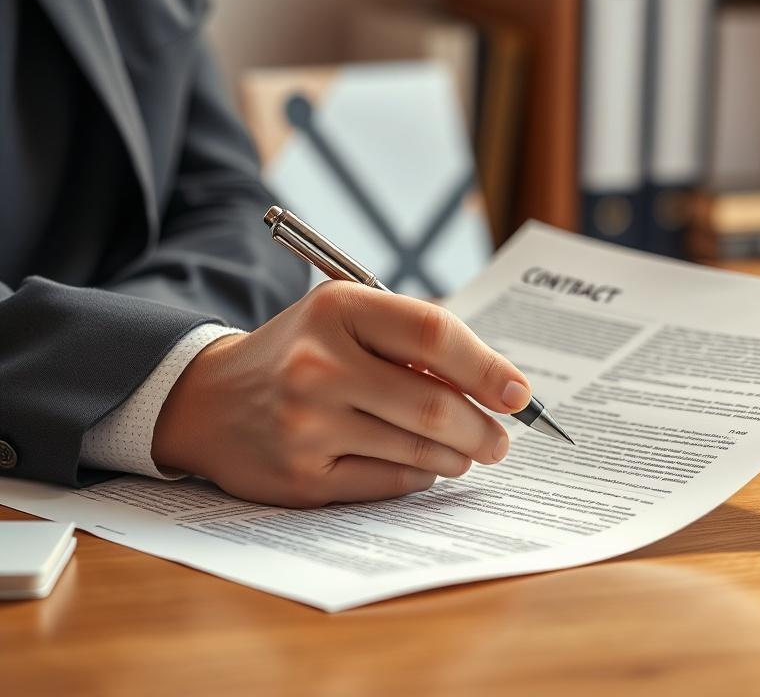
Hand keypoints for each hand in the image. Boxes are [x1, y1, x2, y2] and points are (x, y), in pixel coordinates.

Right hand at [152, 282, 531, 506]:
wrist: (209, 400)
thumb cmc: (300, 353)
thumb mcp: (345, 320)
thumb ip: (412, 341)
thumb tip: (493, 385)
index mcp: (337, 310)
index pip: (433, 333)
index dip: (487, 366)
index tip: (518, 393)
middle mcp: (318, 365)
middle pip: (435, 404)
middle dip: (483, 428)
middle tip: (501, 439)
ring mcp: (307, 425)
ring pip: (419, 450)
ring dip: (457, 454)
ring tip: (467, 450)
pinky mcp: (301, 478)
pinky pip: (390, 481)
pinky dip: (420, 474)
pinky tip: (423, 464)